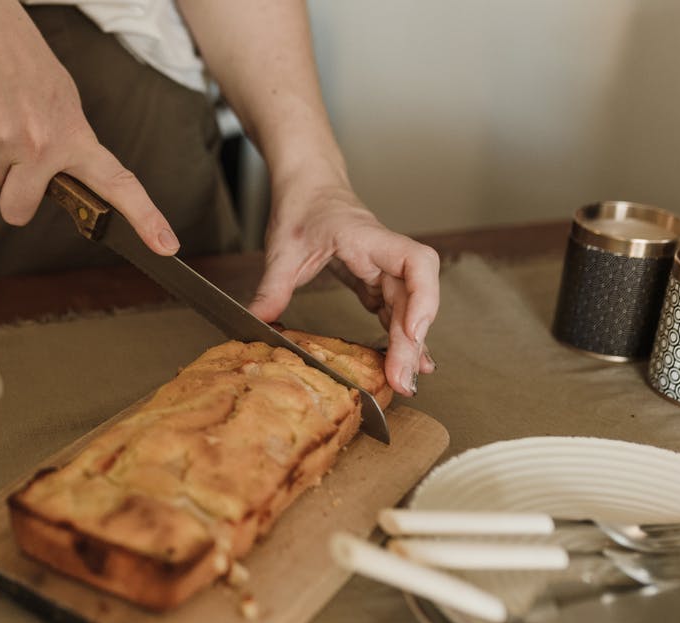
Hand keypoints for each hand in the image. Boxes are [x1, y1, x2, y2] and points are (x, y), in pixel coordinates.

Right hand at [0, 1, 179, 254]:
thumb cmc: (23, 65)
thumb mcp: (63, 102)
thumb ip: (67, 145)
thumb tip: (62, 182)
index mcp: (76, 136)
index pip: (118, 183)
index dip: (144, 218)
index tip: (166, 245)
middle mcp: (43, 145)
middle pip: (17, 211)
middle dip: (9, 195)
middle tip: (11, 157)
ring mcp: (6, 143)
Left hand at [248, 182, 439, 396]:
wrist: (309, 183)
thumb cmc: (302, 205)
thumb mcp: (282, 249)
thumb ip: (271, 287)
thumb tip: (255, 322)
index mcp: (367, 238)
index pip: (416, 263)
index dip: (423, 298)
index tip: (414, 332)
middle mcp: (383, 254)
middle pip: (414, 297)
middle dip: (412, 341)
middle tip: (403, 381)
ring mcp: (383, 267)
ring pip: (408, 307)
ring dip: (409, 344)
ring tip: (405, 381)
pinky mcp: (376, 279)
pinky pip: (395, 309)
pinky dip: (400, 335)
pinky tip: (404, 360)